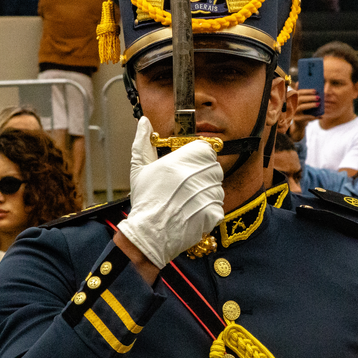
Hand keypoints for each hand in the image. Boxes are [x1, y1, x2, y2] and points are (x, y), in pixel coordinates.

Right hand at [118, 117, 224, 267]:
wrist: (149, 235)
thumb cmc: (145, 202)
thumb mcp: (139, 169)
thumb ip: (143, 142)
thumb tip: (144, 122)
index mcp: (178, 162)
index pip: (205, 149)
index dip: (199, 156)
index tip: (191, 165)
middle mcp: (194, 177)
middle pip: (213, 166)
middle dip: (203, 174)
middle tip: (187, 186)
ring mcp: (205, 195)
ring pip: (217, 185)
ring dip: (207, 191)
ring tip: (188, 200)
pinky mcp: (212, 213)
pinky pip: (218, 204)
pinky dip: (209, 209)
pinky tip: (193, 212)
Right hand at [288, 88, 320, 139]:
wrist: (300, 124)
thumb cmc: (305, 112)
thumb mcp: (307, 105)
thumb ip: (310, 100)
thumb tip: (318, 96)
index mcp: (295, 99)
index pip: (299, 92)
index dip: (307, 91)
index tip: (315, 91)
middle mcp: (293, 104)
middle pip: (300, 99)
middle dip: (310, 97)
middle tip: (318, 97)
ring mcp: (294, 112)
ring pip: (301, 107)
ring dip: (310, 105)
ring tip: (318, 104)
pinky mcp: (297, 119)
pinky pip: (304, 117)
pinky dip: (312, 116)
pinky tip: (318, 116)